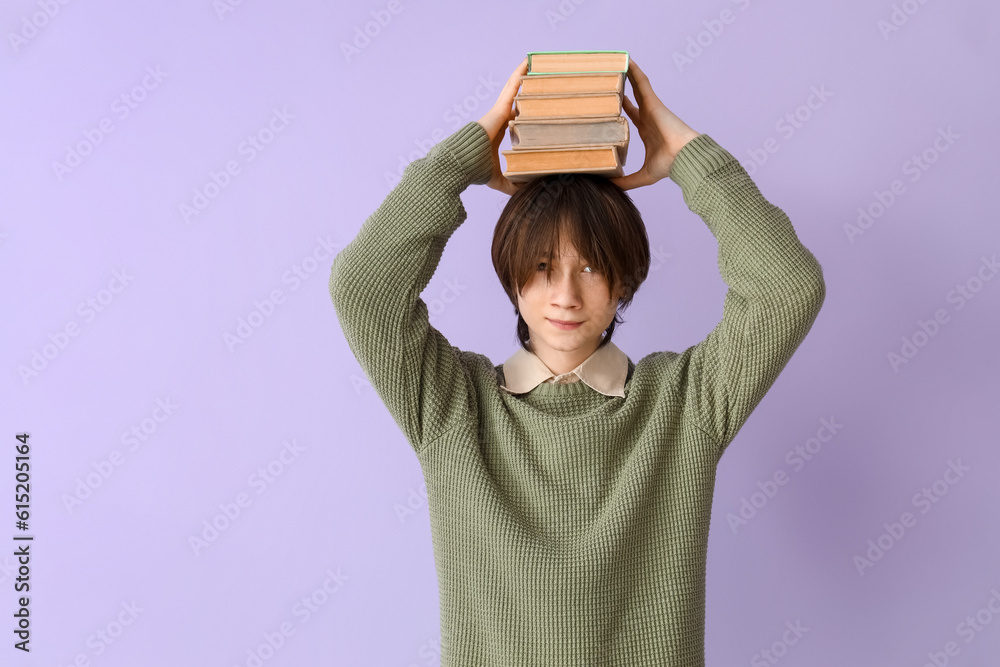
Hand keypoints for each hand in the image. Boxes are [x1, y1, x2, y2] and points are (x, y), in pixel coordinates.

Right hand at [477, 57, 528, 195]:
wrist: (462, 162)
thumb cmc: (475, 169)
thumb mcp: (499, 178)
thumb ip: (511, 185)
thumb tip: (522, 195)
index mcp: (498, 131)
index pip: (514, 117)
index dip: (523, 110)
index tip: (533, 106)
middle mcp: (499, 118)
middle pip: (515, 99)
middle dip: (526, 88)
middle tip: (539, 77)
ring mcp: (499, 111)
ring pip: (514, 89)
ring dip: (524, 75)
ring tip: (536, 62)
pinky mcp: (500, 108)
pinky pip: (512, 87)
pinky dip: (520, 75)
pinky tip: (528, 63)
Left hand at [611, 58, 700, 190]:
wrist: (684, 158)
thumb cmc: (670, 165)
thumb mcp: (643, 176)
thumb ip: (626, 182)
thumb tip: (609, 188)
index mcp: (646, 131)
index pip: (630, 115)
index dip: (620, 107)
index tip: (609, 101)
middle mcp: (648, 117)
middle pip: (632, 97)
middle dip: (621, 88)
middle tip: (608, 77)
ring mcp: (651, 108)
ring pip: (636, 86)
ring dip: (627, 74)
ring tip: (614, 61)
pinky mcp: (653, 103)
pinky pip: (642, 83)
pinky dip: (635, 72)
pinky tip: (626, 61)